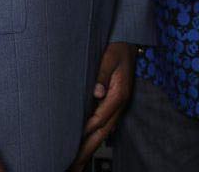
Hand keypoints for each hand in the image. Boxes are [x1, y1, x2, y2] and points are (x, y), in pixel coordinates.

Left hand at [70, 42, 134, 168]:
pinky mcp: (113, 104)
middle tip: (72, 167)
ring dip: (90, 149)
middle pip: (102, 133)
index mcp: (118, 94)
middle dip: (87, 151)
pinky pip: (104, 126)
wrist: (128, 40)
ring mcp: (117, 106)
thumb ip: (102, 74)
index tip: (70, 145)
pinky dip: (94, 139)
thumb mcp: (109, 56)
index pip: (99, 118)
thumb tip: (97, 92)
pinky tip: (86, 147)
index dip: (85, 132)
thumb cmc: (117, 47)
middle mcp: (119, 103)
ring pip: (104, 133)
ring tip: (77, 165)